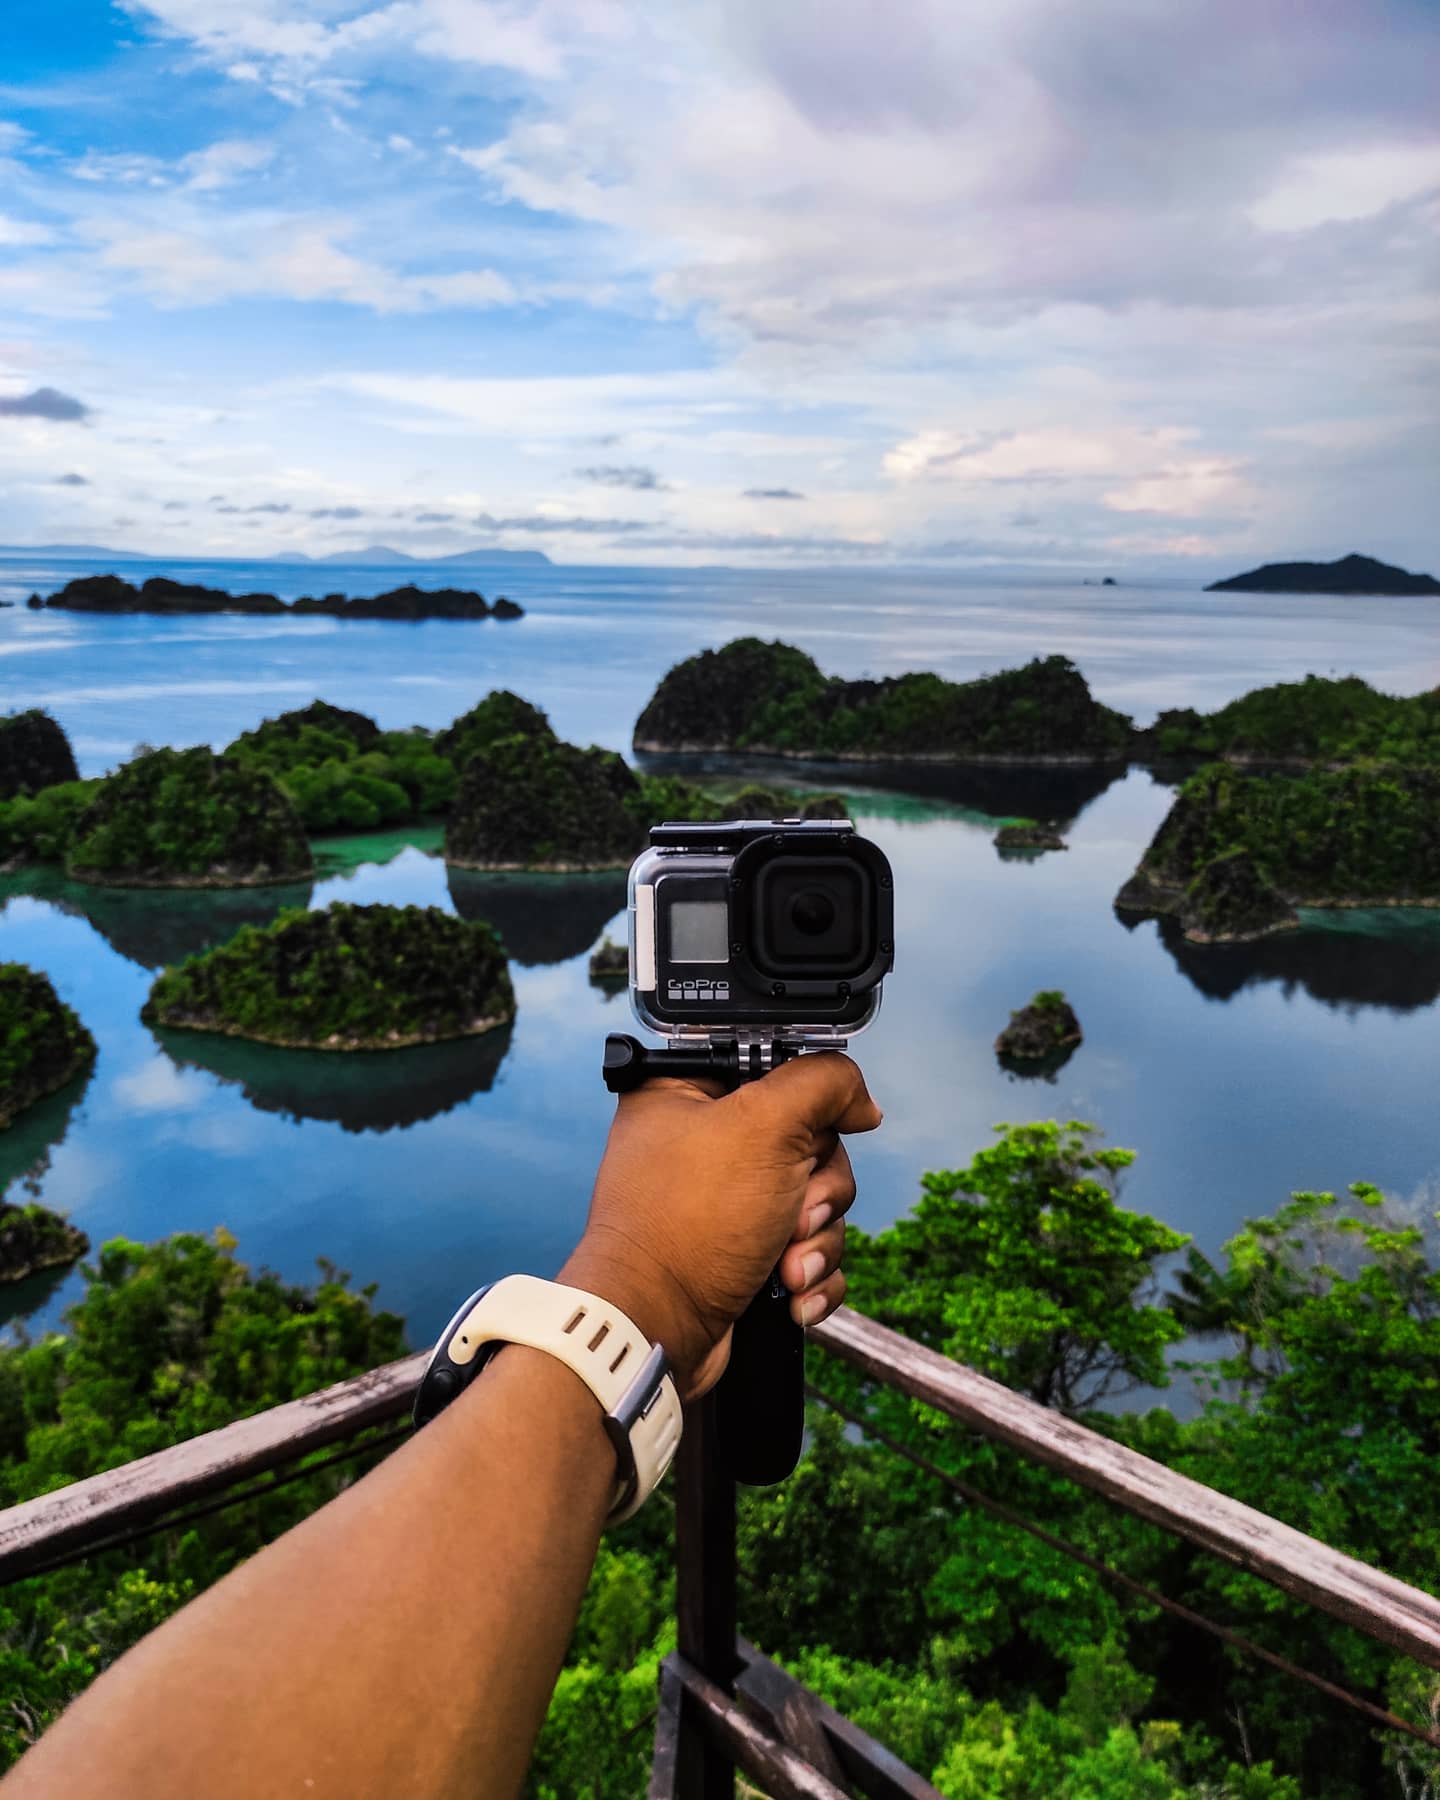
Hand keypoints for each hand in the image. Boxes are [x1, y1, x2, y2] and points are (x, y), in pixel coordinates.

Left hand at [560, 1054, 881, 1397]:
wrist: (655, 1329)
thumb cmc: (688, 1224)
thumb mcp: (763, 1124)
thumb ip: (821, 1085)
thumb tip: (860, 1099)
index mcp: (688, 1091)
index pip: (778, 1067)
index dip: (812, 1101)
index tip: (819, 1129)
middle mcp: (705, 1141)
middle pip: (811, 1140)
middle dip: (818, 1189)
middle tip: (794, 1213)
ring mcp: (726, 1202)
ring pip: (817, 1200)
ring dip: (817, 1239)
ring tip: (788, 1266)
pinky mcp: (745, 1252)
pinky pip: (808, 1249)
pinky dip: (811, 1273)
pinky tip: (793, 1294)